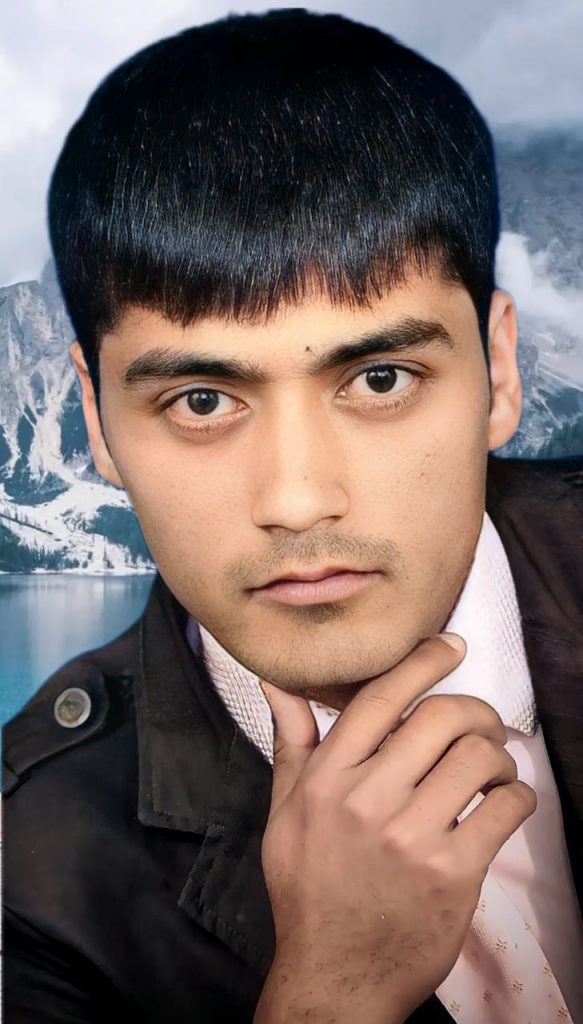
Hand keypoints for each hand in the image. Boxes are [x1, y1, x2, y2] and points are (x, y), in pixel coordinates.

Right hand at [253, 633, 536, 1023]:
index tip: (450, 646)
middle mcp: (367, 800)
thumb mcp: (285, 812)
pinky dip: (517, 796)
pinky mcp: (453, 874)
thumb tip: (275, 681)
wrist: (334, 977)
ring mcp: (412, 837)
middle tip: (480, 723)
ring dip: (497, 754)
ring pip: (478, 758)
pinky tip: (505, 802)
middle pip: (441, 718)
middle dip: (474, 710)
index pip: (382, 698)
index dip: (423, 660)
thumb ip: (290, 742)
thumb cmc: (308, 888)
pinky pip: (504, 809)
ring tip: (492, 768)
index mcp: (326, 779)